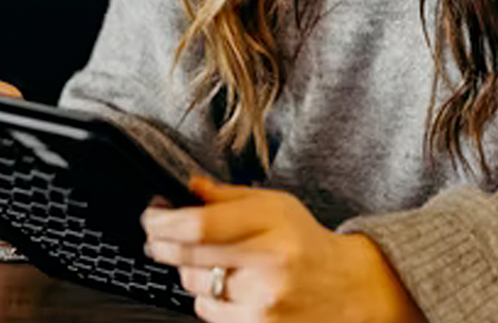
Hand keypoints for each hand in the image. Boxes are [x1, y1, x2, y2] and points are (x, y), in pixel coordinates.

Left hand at [140, 177, 424, 322]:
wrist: (347, 289)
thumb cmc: (306, 243)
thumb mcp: (277, 206)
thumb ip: (230, 197)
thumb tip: (189, 187)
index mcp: (273, 225)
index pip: (199, 225)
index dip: (163, 221)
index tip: (150, 216)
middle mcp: (268, 264)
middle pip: (188, 256)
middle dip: (162, 244)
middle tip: (156, 235)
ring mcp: (262, 301)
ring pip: (193, 285)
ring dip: (189, 270)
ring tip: (211, 261)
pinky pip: (207, 311)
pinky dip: (208, 297)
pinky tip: (228, 286)